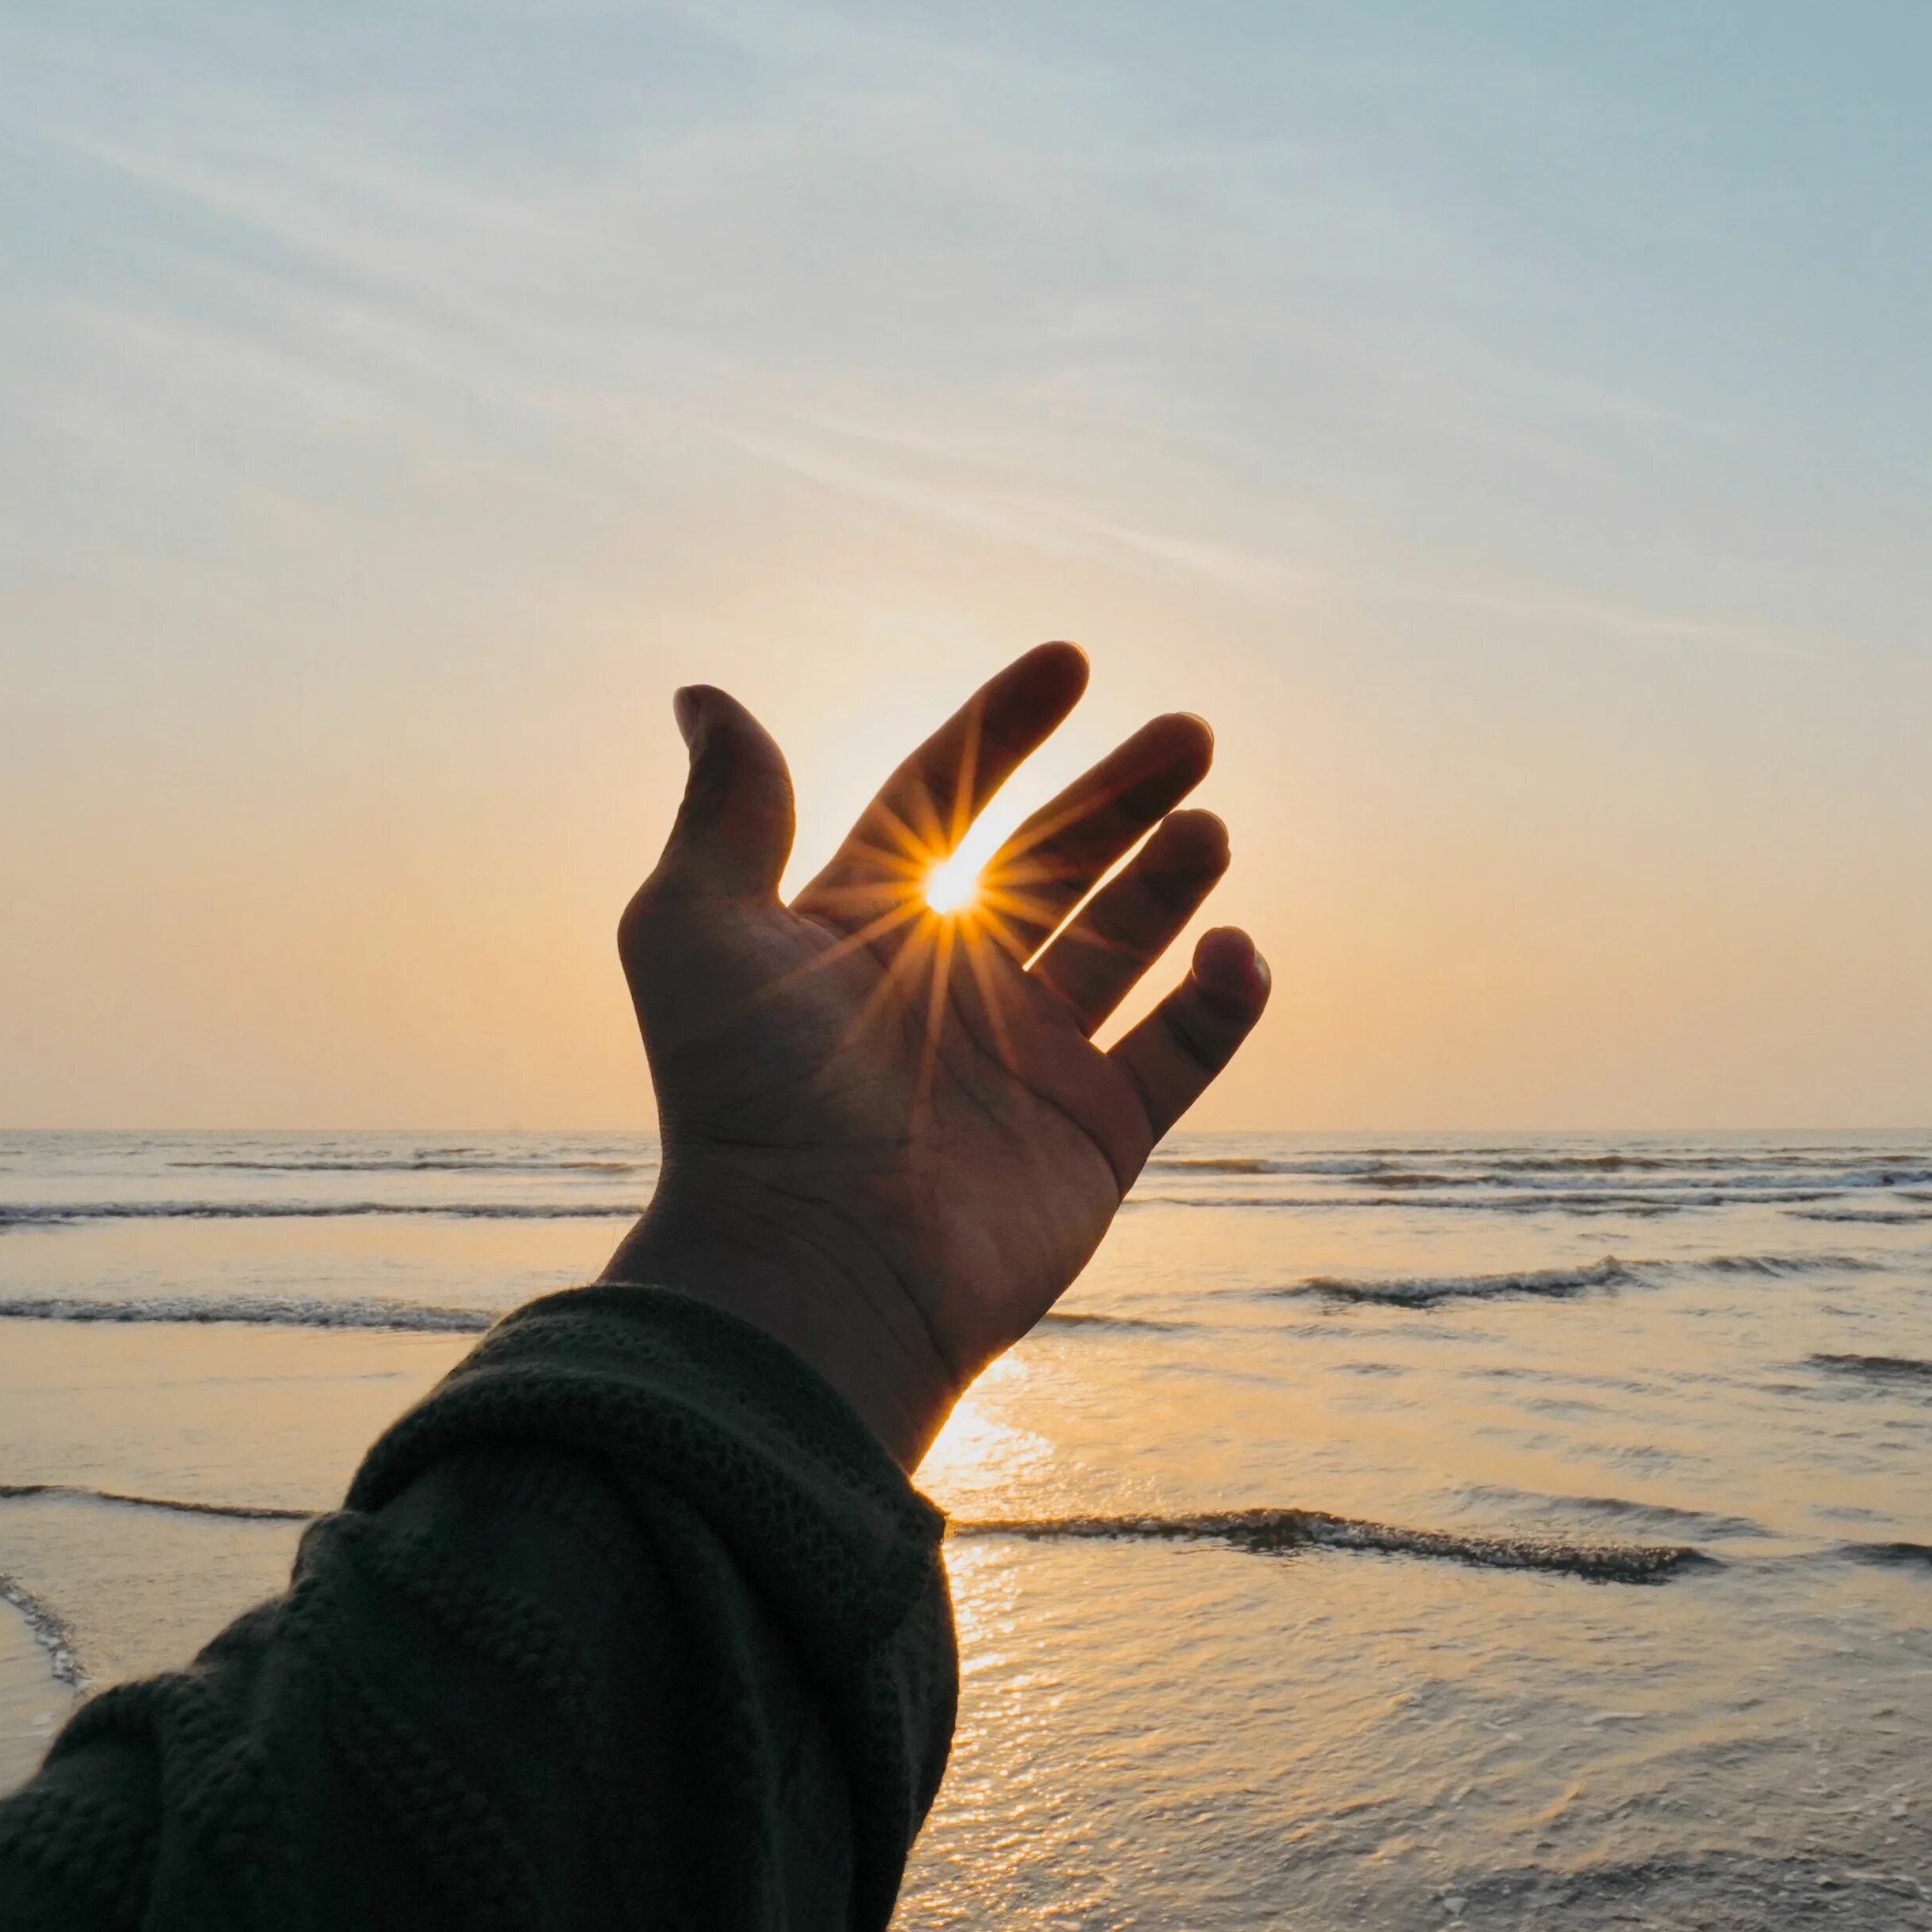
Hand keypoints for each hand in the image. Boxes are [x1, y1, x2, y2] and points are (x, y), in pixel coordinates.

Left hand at [601, 641, 1269, 1467]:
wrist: (814, 1269)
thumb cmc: (744, 1097)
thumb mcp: (697, 927)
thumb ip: (727, 808)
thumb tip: (701, 695)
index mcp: (861, 932)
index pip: (941, 803)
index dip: (1002, 731)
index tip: (1070, 662)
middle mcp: (949, 991)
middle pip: (1052, 864)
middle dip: (1118, 796)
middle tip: (1191, 733)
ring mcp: (1028, 1066)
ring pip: (1123, 947)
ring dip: (1171, 882)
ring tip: (1207, 826)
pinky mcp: (1093, 1140)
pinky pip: (1179, 1053)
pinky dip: (1218, 1003)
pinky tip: (1235, 949)